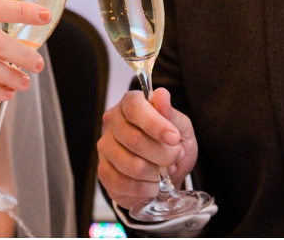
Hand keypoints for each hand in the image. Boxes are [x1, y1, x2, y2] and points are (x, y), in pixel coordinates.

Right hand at [97, 88, 198, 209]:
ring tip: (163, 173)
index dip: (155, 125)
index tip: (174, 138)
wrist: (166, 171)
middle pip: (133, 140)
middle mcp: (112, 122)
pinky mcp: (103, 171)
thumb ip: (170, 114)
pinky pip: (124, 185)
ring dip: (155, 175)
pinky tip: (152, 184)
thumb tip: (162, 95)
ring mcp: (105, 147)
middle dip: (163, 155)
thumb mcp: (180, 126)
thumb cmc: (172, 143)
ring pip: (131, 165)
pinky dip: (145, 189)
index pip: (134, 108)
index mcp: (130, 103)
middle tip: (175, 158)